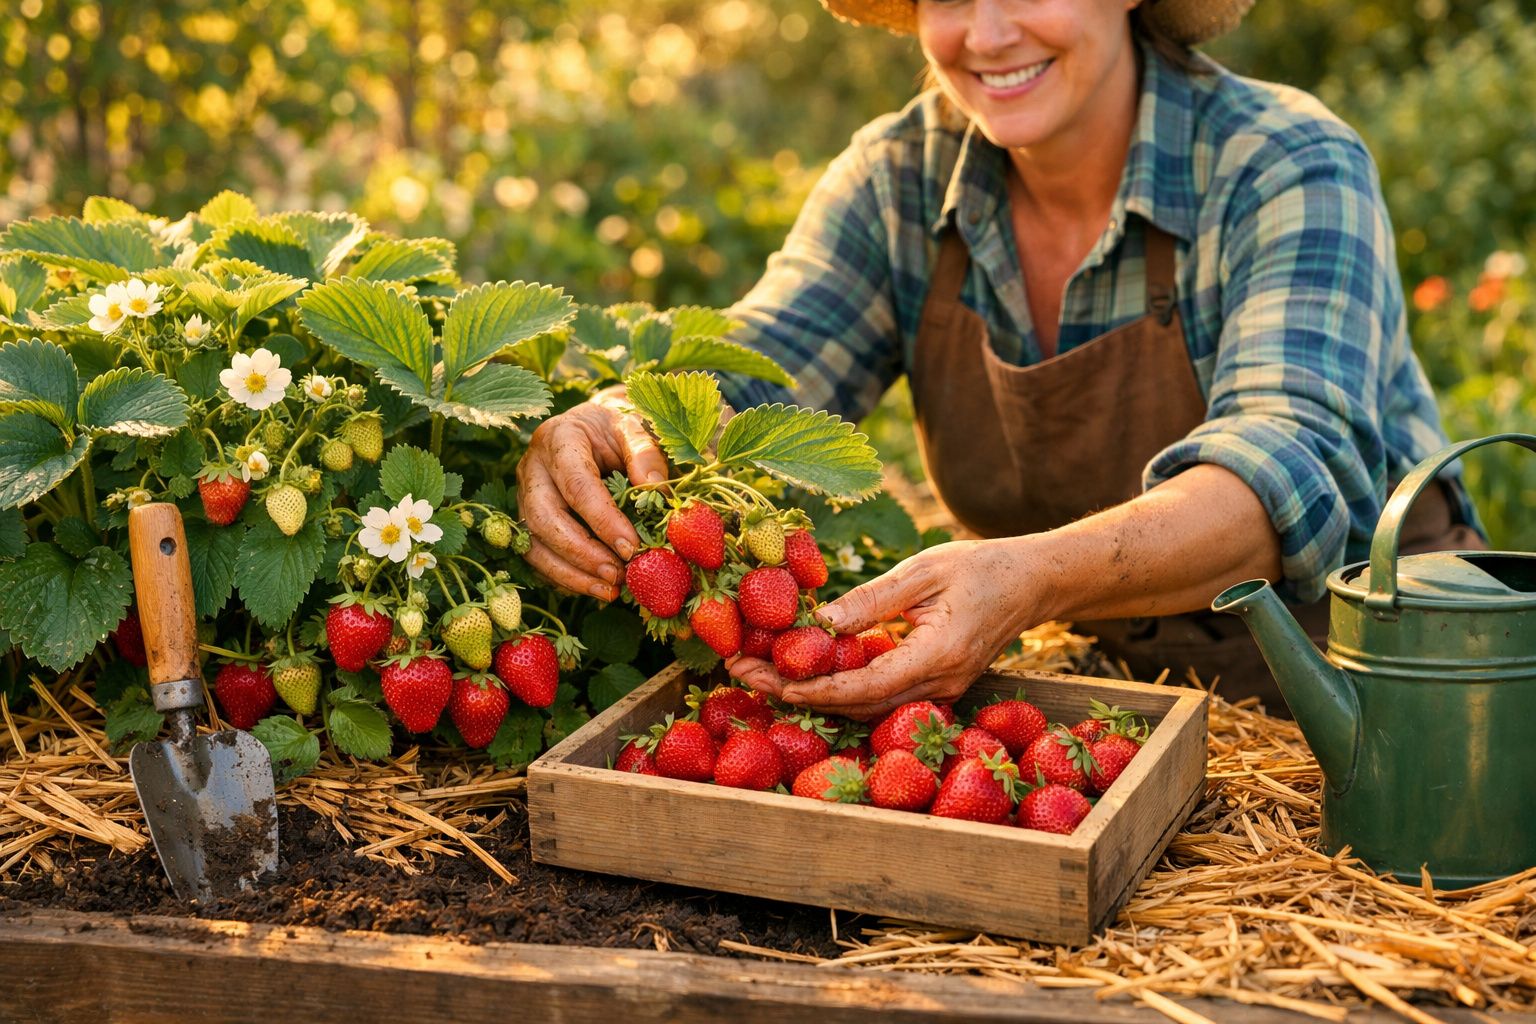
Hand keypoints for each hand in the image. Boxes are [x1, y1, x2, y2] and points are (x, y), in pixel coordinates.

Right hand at [516, 387, 667, 599]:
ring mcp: (525, 495)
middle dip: (581, 553)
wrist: (593, 427)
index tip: (632, 547)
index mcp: (560, 438)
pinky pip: (537, 556)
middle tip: (618, 575)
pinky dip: (565, 577)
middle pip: (545, 518)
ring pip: (534, 544)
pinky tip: (596, 587)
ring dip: (571, 574)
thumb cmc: (616, 428)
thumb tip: (656, 488)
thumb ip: (645, 453)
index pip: (577, 485)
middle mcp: (533, 467)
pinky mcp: (527, 519)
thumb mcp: (635, 426)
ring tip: (610, 590)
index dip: (603, 520)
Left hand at [727, 538, 1045, 718]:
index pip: (864, 686)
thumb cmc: (981, 567)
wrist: (1033, 582)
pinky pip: (880, 696)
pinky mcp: (934, 685)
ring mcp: (939, 690)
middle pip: (857, 705)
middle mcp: (939, 684)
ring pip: (865, 707)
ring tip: (759, 673)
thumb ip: (870, 601)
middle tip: (741, 673)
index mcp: (938, 656)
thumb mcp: (922, 571)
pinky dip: (839, 688)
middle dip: (797, 693)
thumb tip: (817, 624)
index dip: (813, 687)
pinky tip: (803, 670)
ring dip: (813, 694)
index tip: (768, 679)